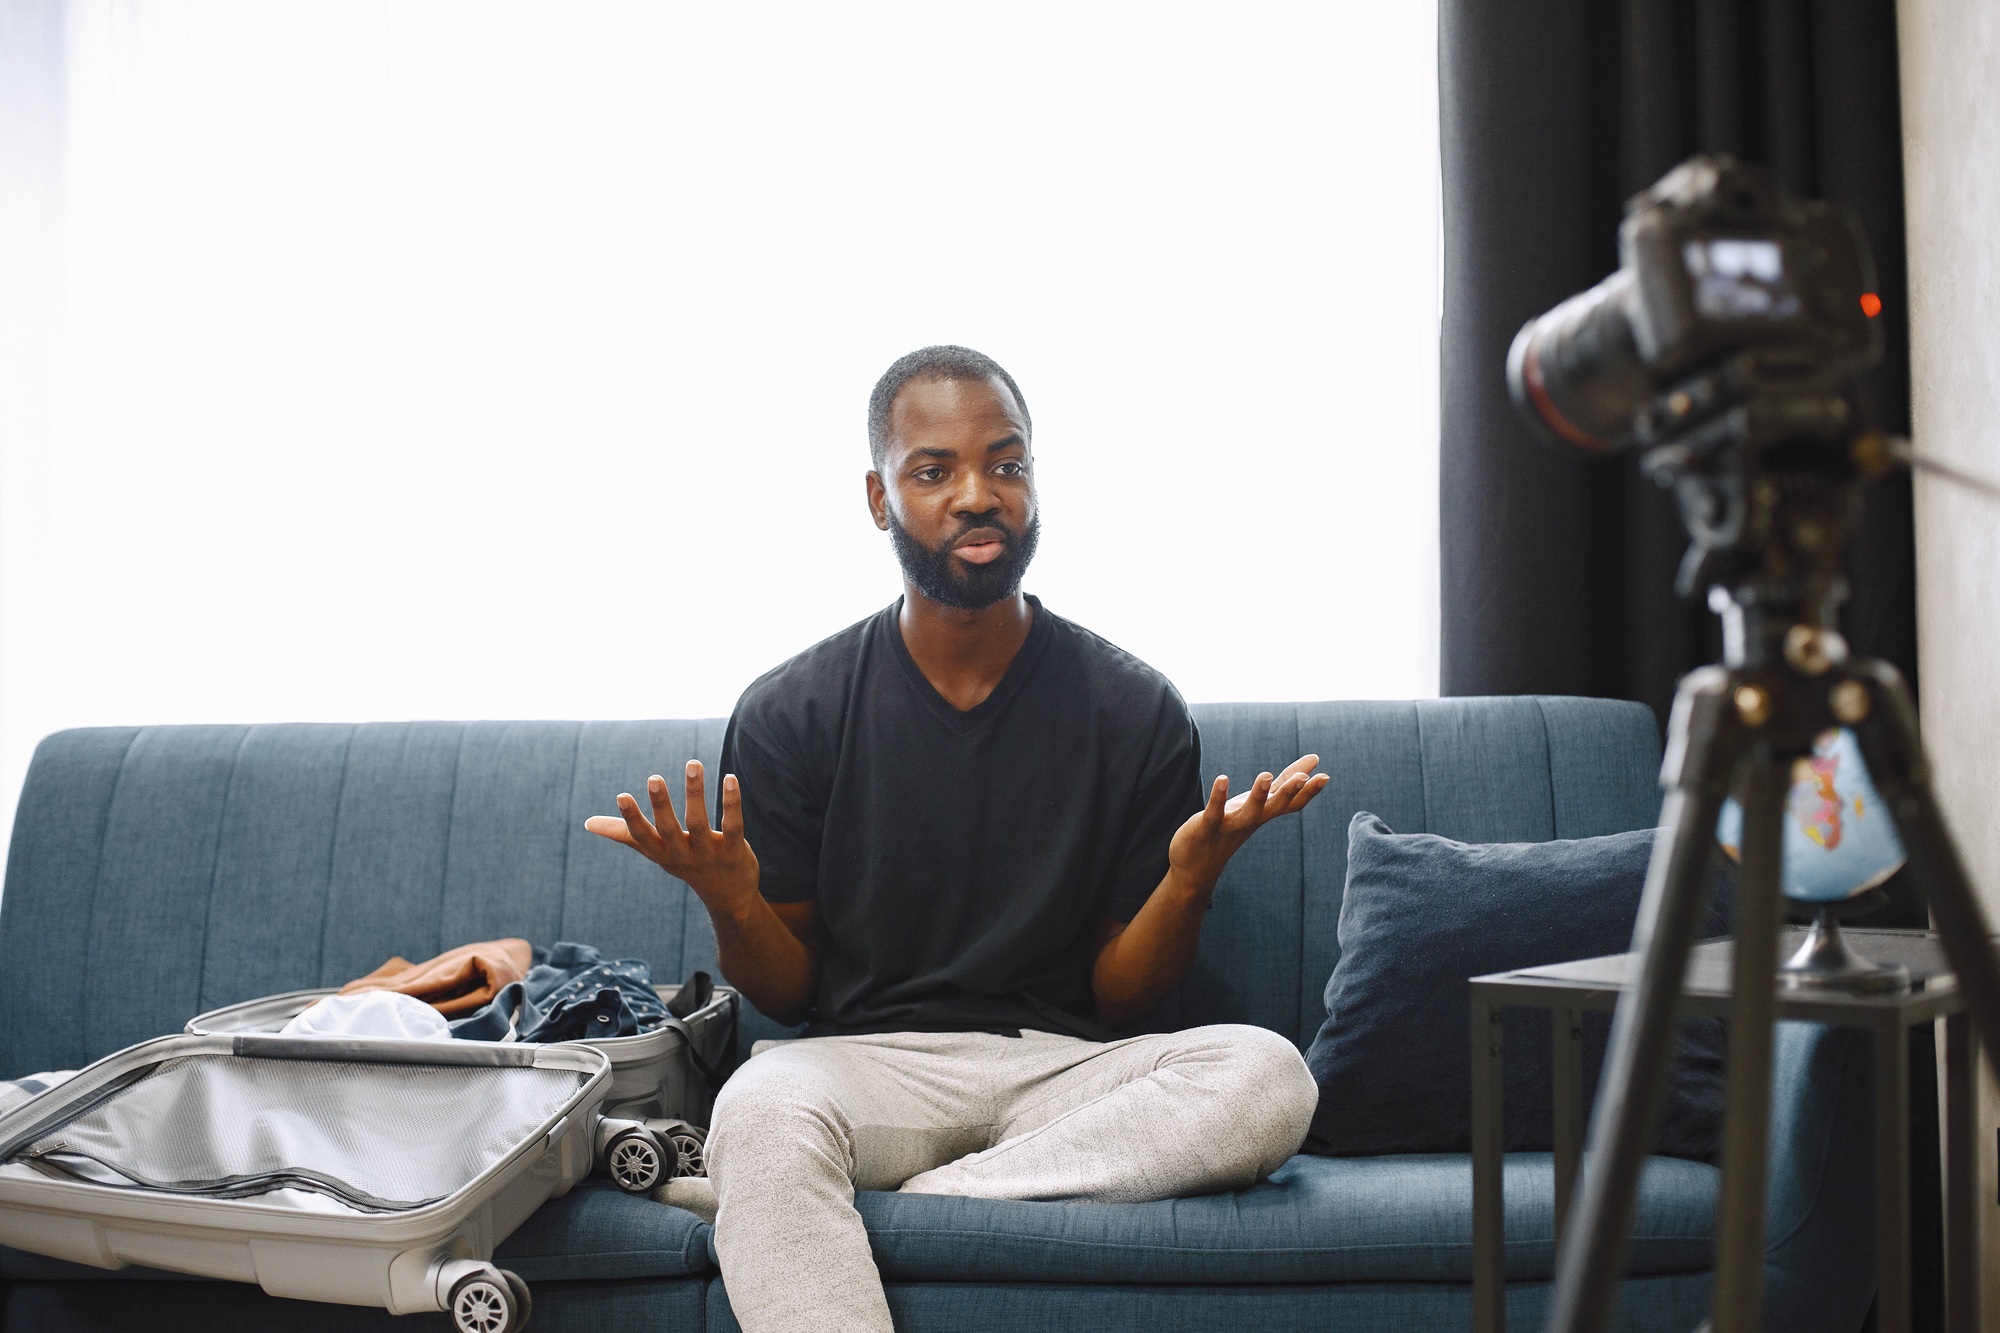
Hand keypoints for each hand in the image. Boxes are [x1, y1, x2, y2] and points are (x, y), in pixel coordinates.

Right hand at [584, 761, 759, 908]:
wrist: (728, 897)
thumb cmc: (686, 864)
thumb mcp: (656, 852)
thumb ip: (626, 835)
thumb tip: (588, 824)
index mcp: (662, 854)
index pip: (643, 838)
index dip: (632, 819)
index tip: (621, 796)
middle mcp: (683, 856)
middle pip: (669, 830)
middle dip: (660, 805)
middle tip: (654, 778)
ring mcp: (709, 855)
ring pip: (699, 823)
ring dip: (695, 793)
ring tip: (693, 764)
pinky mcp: (735, 852)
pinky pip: (733, 826)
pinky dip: (731, 802)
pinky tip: (730, 778)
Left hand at [1168, 753, 1329, 890]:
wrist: (1199, 864)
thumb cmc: (1232, 825)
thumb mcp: (1261, 801)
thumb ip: (1286, 782)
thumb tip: (1315, 759)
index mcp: (1265, 813)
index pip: (1292, 803)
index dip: (1308, 792)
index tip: (1326, 776)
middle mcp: (1252, 820)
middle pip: (1275, 808)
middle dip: (1290, 793)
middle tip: (1305, 777)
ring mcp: (1231, 825)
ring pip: (1249, 812)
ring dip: (1258, 795)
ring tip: (1266, 775)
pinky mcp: (1208, 826)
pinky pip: (1214, 812)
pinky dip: (1218, 797)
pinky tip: (1222, 779)